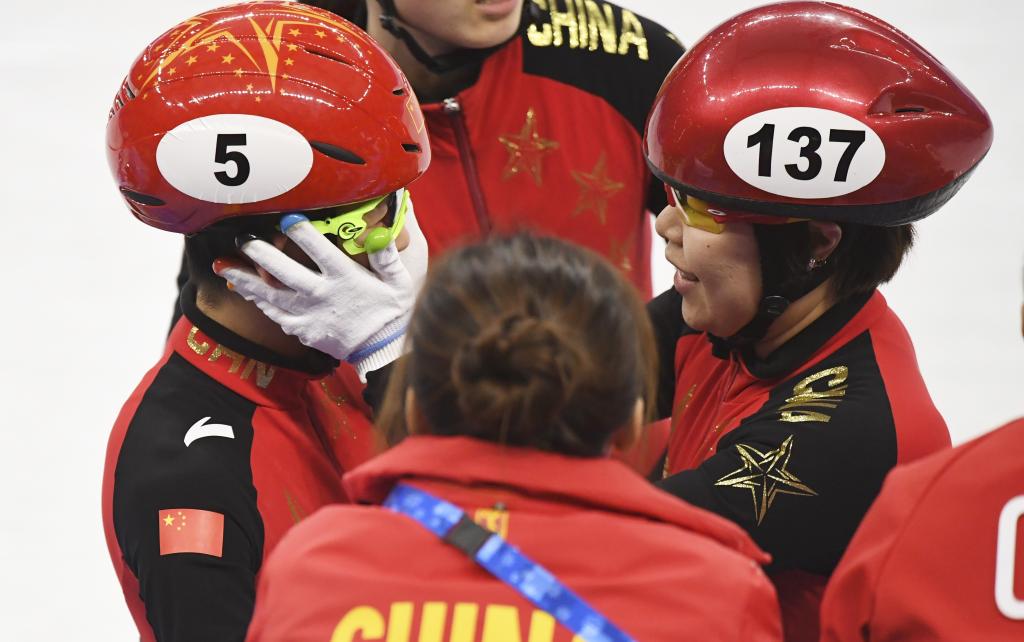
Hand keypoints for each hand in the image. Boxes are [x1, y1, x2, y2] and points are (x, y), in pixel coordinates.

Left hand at [215, 214, 417, 379]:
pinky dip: (258, 301)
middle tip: (243, 239)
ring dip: (245, 279)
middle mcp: (323, 296)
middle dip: (261, 254)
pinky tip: (244, 289)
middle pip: (285, 272)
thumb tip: (379, 231)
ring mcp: (309, 315)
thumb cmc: (391, 310)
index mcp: (345, 279)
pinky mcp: (302, 330)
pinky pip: (274, 314)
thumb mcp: (398, 281)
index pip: (320, 251)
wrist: (383, 350)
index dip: (301, 233)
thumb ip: (387, 255)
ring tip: (223, 265)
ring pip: (270, 295)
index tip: (286, 218)